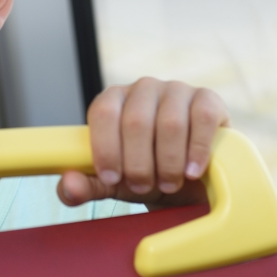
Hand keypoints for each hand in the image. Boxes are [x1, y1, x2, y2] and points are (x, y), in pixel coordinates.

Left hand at [58, 78, 229, 208]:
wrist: (193, 181)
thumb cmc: (148, 176)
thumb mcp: (115, 185)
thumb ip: (87, 186)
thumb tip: (68, 185)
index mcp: (113, 101)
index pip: (102, 112)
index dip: (105, 148)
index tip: (112, 178)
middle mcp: (143, 89)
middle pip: (135, 121)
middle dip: (138, 163)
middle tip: (143, 187)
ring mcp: (176, 90)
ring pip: (169, 123)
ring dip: (167, 162)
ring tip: (169, 184)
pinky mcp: (208, 99)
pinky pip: (202, 119)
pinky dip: (196, 150)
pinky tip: (193, 171)